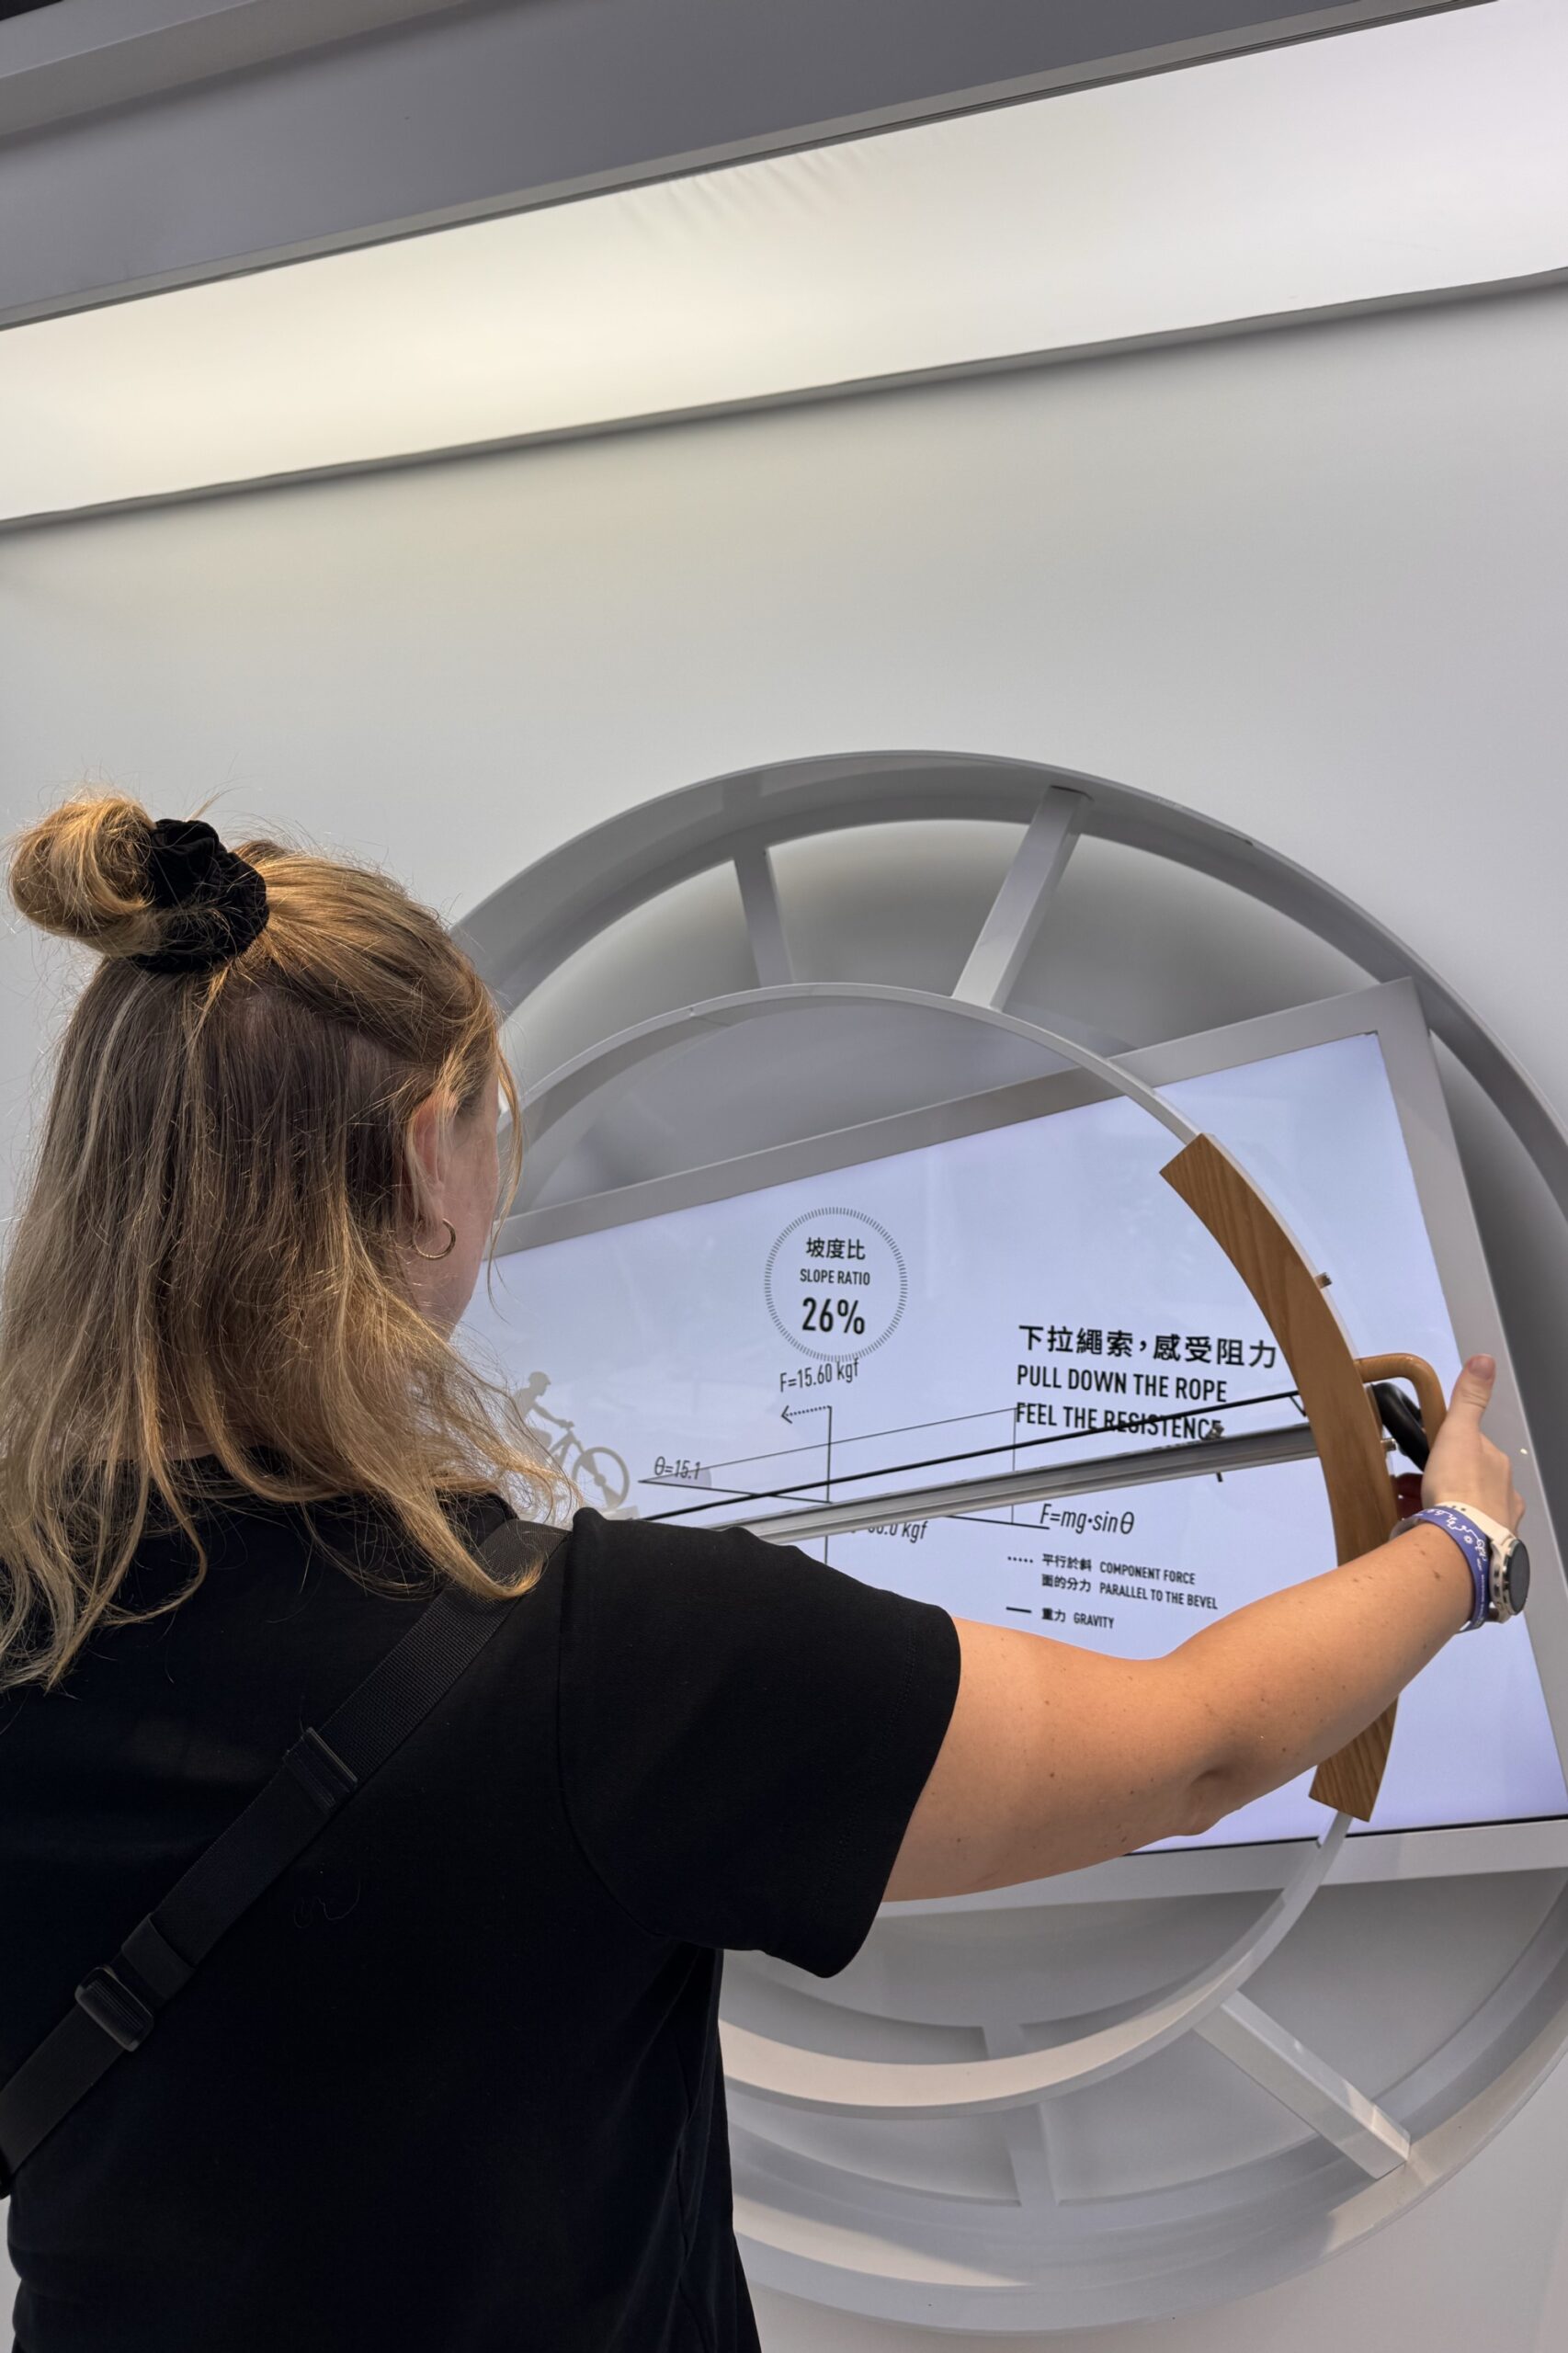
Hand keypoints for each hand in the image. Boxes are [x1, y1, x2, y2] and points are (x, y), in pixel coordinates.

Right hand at [1423, 1356, 1524, 1531]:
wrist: (1462, 1543)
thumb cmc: (1459, 1488)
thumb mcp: (1458, 1432)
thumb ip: (1469, 1399)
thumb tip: (1484, 1360)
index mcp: (1498, 1466)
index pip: (1473, 1449)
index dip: (1447, 1450)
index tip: (1428, 1455)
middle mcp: (1505, 1495)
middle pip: (1467, 1481)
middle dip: (1441, 1480)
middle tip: (1413, 1484)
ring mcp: (1496, 1523)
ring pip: (1465, 1509)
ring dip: (1440, 1505)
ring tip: (1411, 1507)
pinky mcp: (1483, 1549)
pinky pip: (1461, 1535)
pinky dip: (1443, 1530)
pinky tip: (1423, 1529)